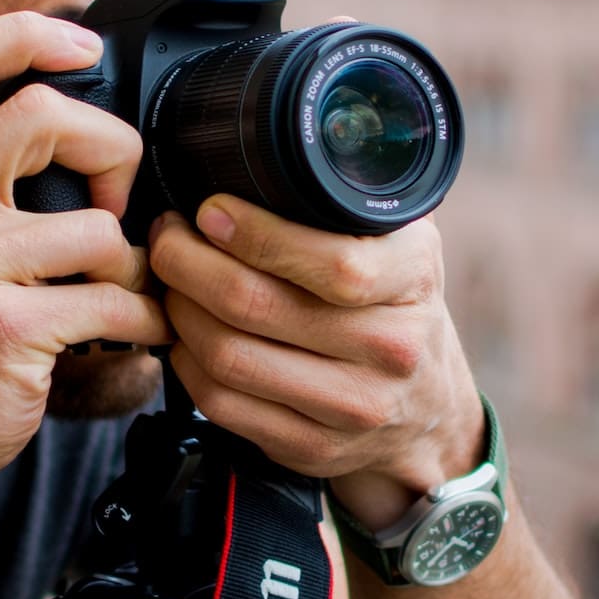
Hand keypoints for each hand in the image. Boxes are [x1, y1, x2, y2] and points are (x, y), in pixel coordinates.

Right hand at [0, 12, 170, 511]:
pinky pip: (115, 300)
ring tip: (120, 295)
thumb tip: (82, 126)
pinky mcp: (7, 327)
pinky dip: (144, 321)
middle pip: (44, 115)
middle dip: (113, 148)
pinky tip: (130, 334)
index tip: (83, 46)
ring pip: (101, 228)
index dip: (24, 34)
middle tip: (119, 201)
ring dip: (134, 267)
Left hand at [147, 195, 483, 530]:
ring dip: (179, 312)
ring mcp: (352, 406)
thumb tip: (280, 151)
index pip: (330, 262)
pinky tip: (183, 335)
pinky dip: (186, 364)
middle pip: (257, 306)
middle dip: (188, 263)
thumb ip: (355, 204)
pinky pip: (223, 403)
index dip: (254, 234)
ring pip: (230, 356)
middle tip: (168, 238)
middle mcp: (390, 347)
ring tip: (169, 282)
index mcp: (413, 281)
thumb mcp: (405, 245)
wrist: (430, 413)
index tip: (209, 211)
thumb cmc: (400, 309)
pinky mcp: (312, 447)